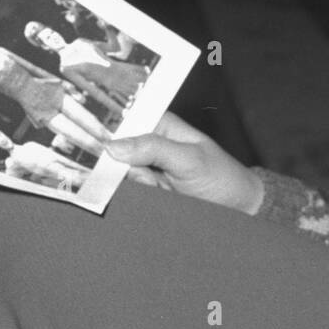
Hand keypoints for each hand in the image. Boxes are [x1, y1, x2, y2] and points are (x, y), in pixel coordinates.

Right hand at [106, 112, 265, 214]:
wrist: (237, 208)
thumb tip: (113, 146)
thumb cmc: (221, 176)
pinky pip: (127, 191)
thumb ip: (153, 149)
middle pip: (116, 149)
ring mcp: (146, 169)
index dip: (106, 128)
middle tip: (145, 173)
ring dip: (132, 182)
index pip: (124, 119)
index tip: (91, 138)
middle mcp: (149, 144)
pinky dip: (134, 195)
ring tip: (161, 185)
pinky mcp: (146, 191)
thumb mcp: (189, 159)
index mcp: (160, 124)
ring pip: (119, 173)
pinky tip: (155, 194)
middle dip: (119, 162)